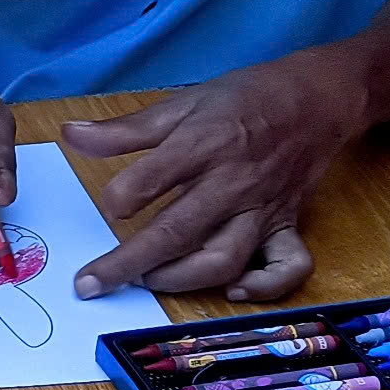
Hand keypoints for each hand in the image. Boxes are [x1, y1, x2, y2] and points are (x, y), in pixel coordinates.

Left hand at [66, 52, 367, 301]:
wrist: (319, 97)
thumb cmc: (244, 100)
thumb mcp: (183, 103)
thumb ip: (125, 129)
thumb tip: (70, 135)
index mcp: (203, 144)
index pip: (153, 178)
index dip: (121, 197)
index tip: (104, 208)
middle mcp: (232, 183)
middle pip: (178, 232)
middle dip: (129, 263)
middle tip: (90, 285)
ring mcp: (262, 208)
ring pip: (223, 258)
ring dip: (181, 279)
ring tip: (146, 282)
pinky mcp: (287, 225)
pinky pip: (288, 266)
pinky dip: (265, 287)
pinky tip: (232, 292)